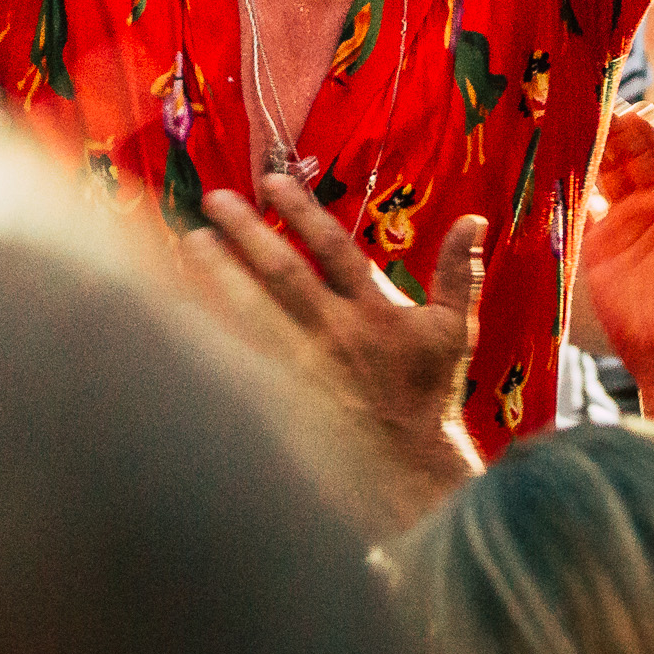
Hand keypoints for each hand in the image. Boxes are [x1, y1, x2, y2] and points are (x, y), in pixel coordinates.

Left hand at [191, 176, 483, 512]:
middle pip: (284, 276)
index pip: (333, 250)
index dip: (303, 213)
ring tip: (189, 241)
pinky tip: (179, 313)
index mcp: (374, 312)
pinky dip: (209, 336)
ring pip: (253, 316)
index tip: (270, 182)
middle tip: (214, 199)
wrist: (409, 471)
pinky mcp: (281, 402)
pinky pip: (238, 363)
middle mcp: (336, 336)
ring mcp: (304, 372)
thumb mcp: (453, 330)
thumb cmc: (428, 394)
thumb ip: (458, 272)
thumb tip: (475, 219)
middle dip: (247, 234)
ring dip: (219, 276)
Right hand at [582, 102, 653, 372]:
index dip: (653, 132)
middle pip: (633, 157)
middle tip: (596, 107)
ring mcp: (624, 223)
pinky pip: (582, 205)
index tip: (636, 110)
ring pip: (607, 174)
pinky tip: (556, 166)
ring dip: (593, 149)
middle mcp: (652, 207)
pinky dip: (571, 185)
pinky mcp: (599, 244)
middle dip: (618, 131)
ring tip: (572, 124)